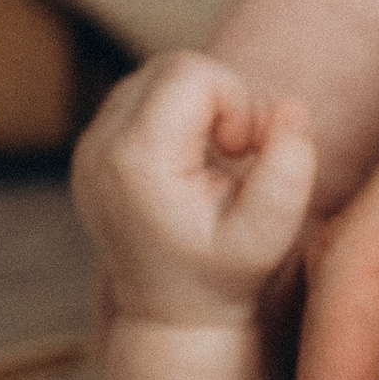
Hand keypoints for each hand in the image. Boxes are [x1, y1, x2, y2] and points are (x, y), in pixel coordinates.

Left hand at [72, 50, 318, 330]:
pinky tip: (192, 158)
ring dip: (202, 102)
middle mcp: (99, 146)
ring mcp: (88, 146)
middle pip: (175, 65)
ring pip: (159, 73)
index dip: (237, 99)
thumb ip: (291, 166)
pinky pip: (144, 93)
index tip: (244, 151)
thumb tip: (290, 106)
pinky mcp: (92, 147)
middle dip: (222, 95)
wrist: (172, 314)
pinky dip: (179, 111)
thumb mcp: (271, 232)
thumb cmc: (224, 275)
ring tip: (217, 156)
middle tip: (238, 151)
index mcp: (134, 161)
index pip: (193, 72)